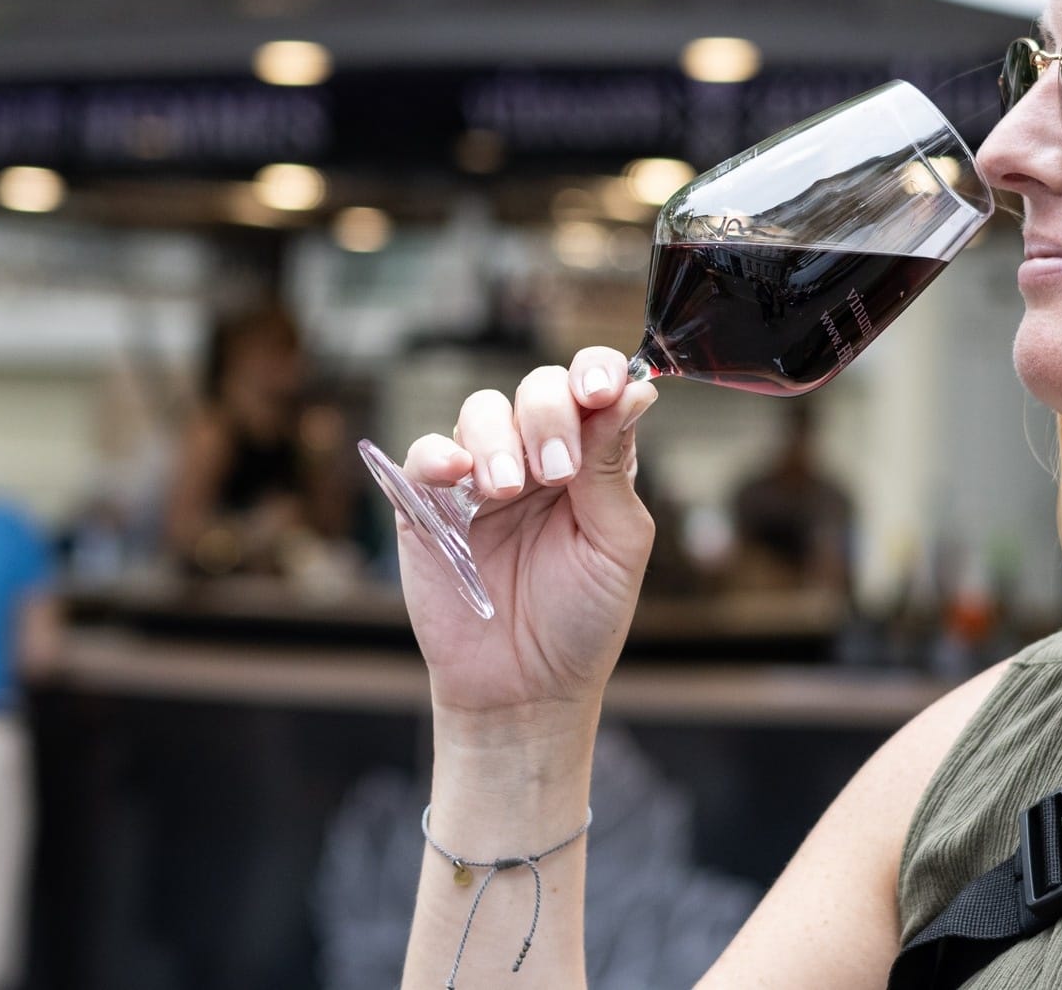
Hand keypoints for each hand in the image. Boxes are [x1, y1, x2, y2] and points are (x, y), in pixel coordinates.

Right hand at [398, 348, 658, 723]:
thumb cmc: (583, 618)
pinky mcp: (429, 506)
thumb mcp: (616, 543)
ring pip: (481, 410)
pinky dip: (439, 454)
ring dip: (499, 438)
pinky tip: (459, 476)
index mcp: (592, 458)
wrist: (527, 689)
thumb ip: (614, 467)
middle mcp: (537, 455)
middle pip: (538, 388)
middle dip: (550, 416)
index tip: (601, 389)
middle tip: (558, 473)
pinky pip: (424, 454)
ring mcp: (481, 477)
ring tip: (509, 490)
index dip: (596, 371)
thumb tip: (637, 389)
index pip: (592, 386)